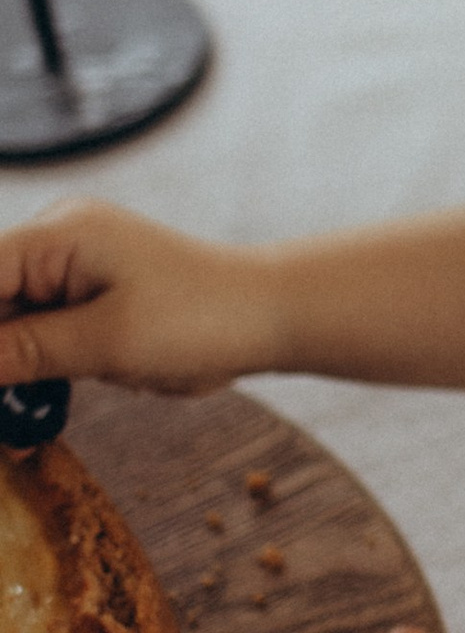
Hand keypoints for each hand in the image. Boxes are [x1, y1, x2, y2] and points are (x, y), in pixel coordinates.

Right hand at [0, 198, 282, 398]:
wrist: (270, 316)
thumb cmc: (203, 319)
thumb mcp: (106, 342)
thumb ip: (24, 351)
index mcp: (57, 234)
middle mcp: (56, 240)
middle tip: (11, 398)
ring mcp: (71, 267)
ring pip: (8, 321)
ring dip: (13, 364)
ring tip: (50, 391)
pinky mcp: (86, 296)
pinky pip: (38, 329)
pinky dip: (35, 364)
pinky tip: (45, 392)